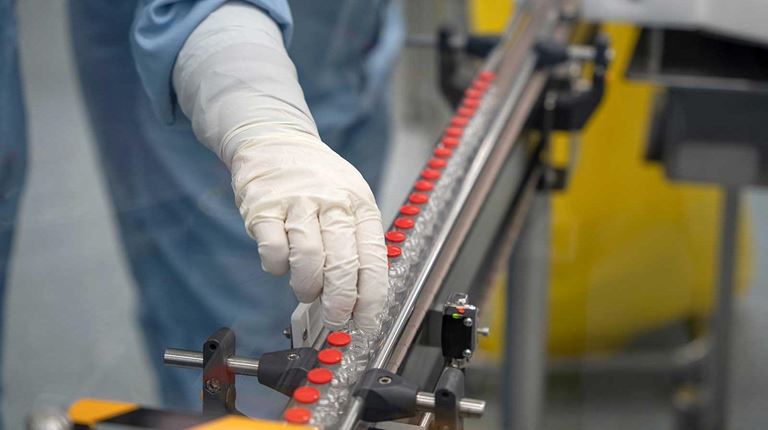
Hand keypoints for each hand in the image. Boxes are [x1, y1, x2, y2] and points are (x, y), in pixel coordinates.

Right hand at [232, 138, 388, 330]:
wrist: (275, 140)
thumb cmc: (317, 180)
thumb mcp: (349, 200)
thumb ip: (354, 242)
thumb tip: (358, 297)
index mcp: (359, 204)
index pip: (373, 259)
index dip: (371, 298)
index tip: (366, 322)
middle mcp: (332, 202)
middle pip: (342, 264)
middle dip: (340, 302)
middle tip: (335, 318)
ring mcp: (297, 203)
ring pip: (308, 260)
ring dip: (307, 287)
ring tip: (306, 289)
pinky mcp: (264, 207)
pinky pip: (273, 250)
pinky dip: (277, 267)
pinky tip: (281, 262)